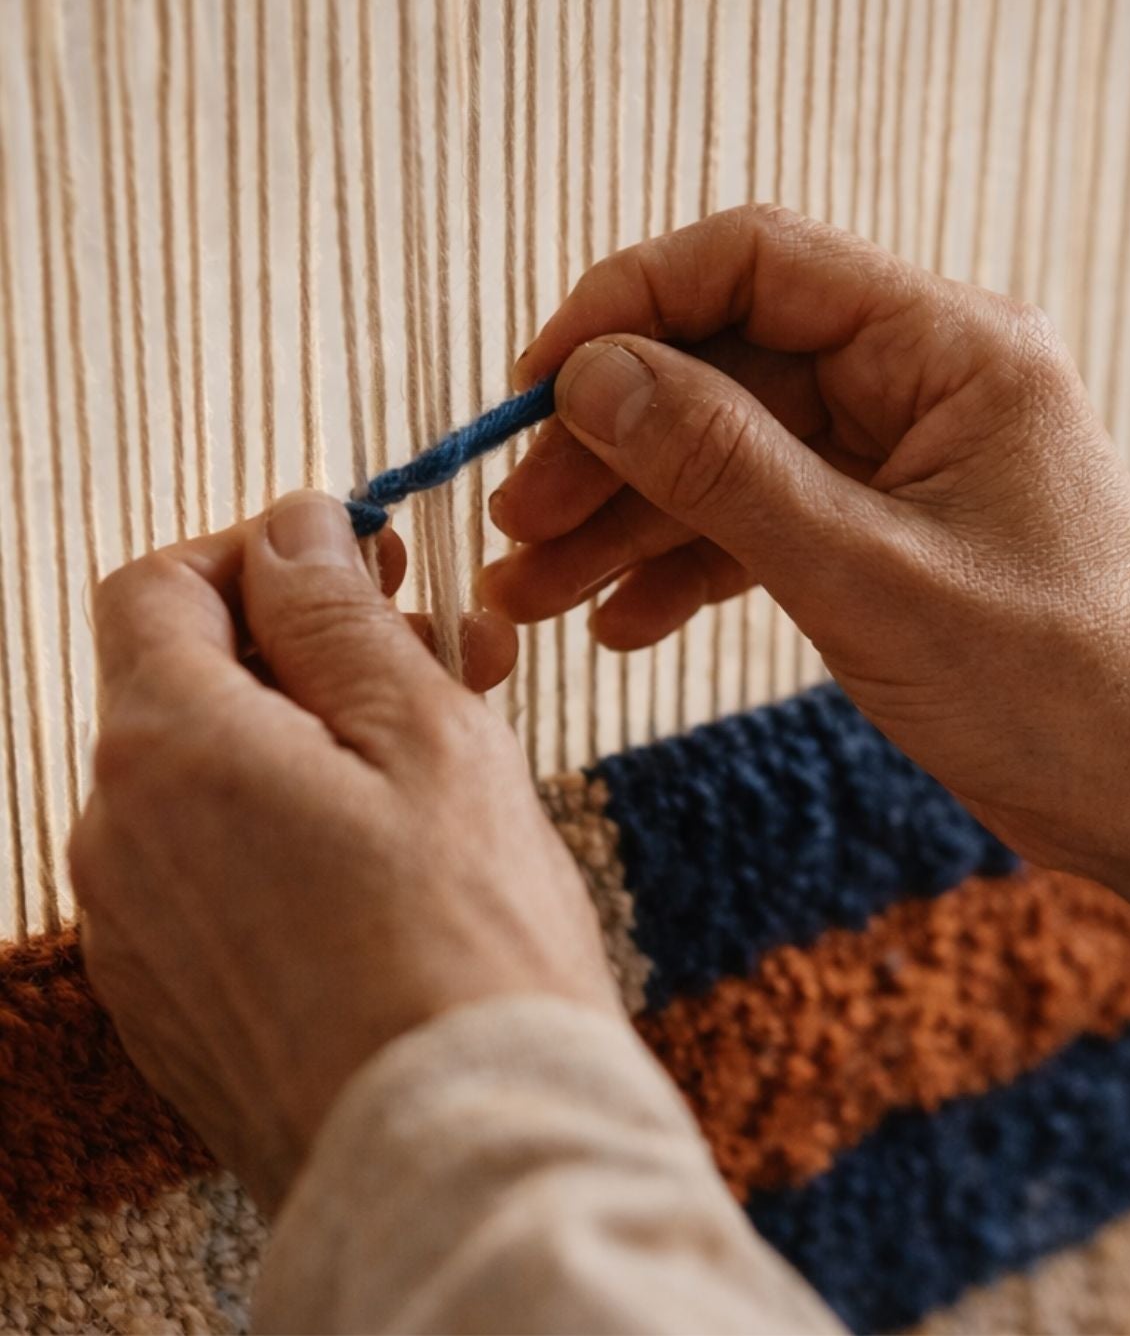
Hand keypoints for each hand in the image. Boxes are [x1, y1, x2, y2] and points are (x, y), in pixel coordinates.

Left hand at [70, 492, 618, 1209]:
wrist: (461, 1151)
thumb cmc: (465, 938)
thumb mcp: (427, 737)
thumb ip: (340, 618)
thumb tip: (294, 525)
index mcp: (168, 751)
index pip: (160, 586)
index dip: (263, 553)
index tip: (369, 566)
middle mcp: (116, 837)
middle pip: (191, 682)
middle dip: (314, 647)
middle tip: (446, 650)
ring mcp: (136, 929)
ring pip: (213, 777)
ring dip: (316, 736)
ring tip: (447, 756)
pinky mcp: (172, 1000)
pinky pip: (216, 867)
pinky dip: (292, 825)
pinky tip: (396, 856)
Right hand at [483, 206, 1129, 1022]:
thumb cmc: (1054, 685)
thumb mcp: (868, 576)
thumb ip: (722, 467)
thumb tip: (589, 375)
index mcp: (948, 343)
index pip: (754, 262)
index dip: (627, 308)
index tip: (533, 390)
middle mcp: (924, 376)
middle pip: (724, 367)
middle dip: (611, 446)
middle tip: (515, 526)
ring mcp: (903, 454)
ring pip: (731, 452)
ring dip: (630, 518)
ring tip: (530, 596)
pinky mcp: (889, 526)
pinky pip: (767, 518)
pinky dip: (691, 565)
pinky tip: (619, 623)